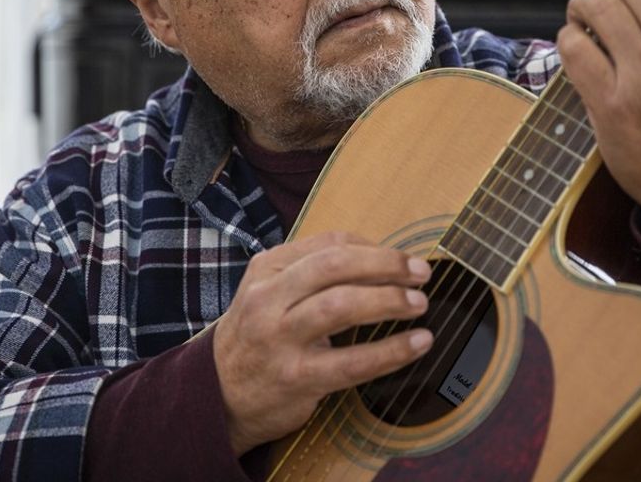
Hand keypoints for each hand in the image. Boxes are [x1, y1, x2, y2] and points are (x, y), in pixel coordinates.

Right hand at [212, 232, 432, 455]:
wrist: (218, 395)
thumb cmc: (258, 338)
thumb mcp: (270, 293)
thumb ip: (312, 273)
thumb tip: (382, 260)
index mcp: (267, 269)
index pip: (330, 244)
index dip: (375, 248)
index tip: (405, 259)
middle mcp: (269, 298)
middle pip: (336, 266)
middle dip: (386, 264)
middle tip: (421, 274)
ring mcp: (280, 338)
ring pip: (342, 306)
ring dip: (389, 300)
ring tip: (419, 304)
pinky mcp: (297, 378)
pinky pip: (353, 361)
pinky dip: (392, 350)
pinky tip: (417, 343)